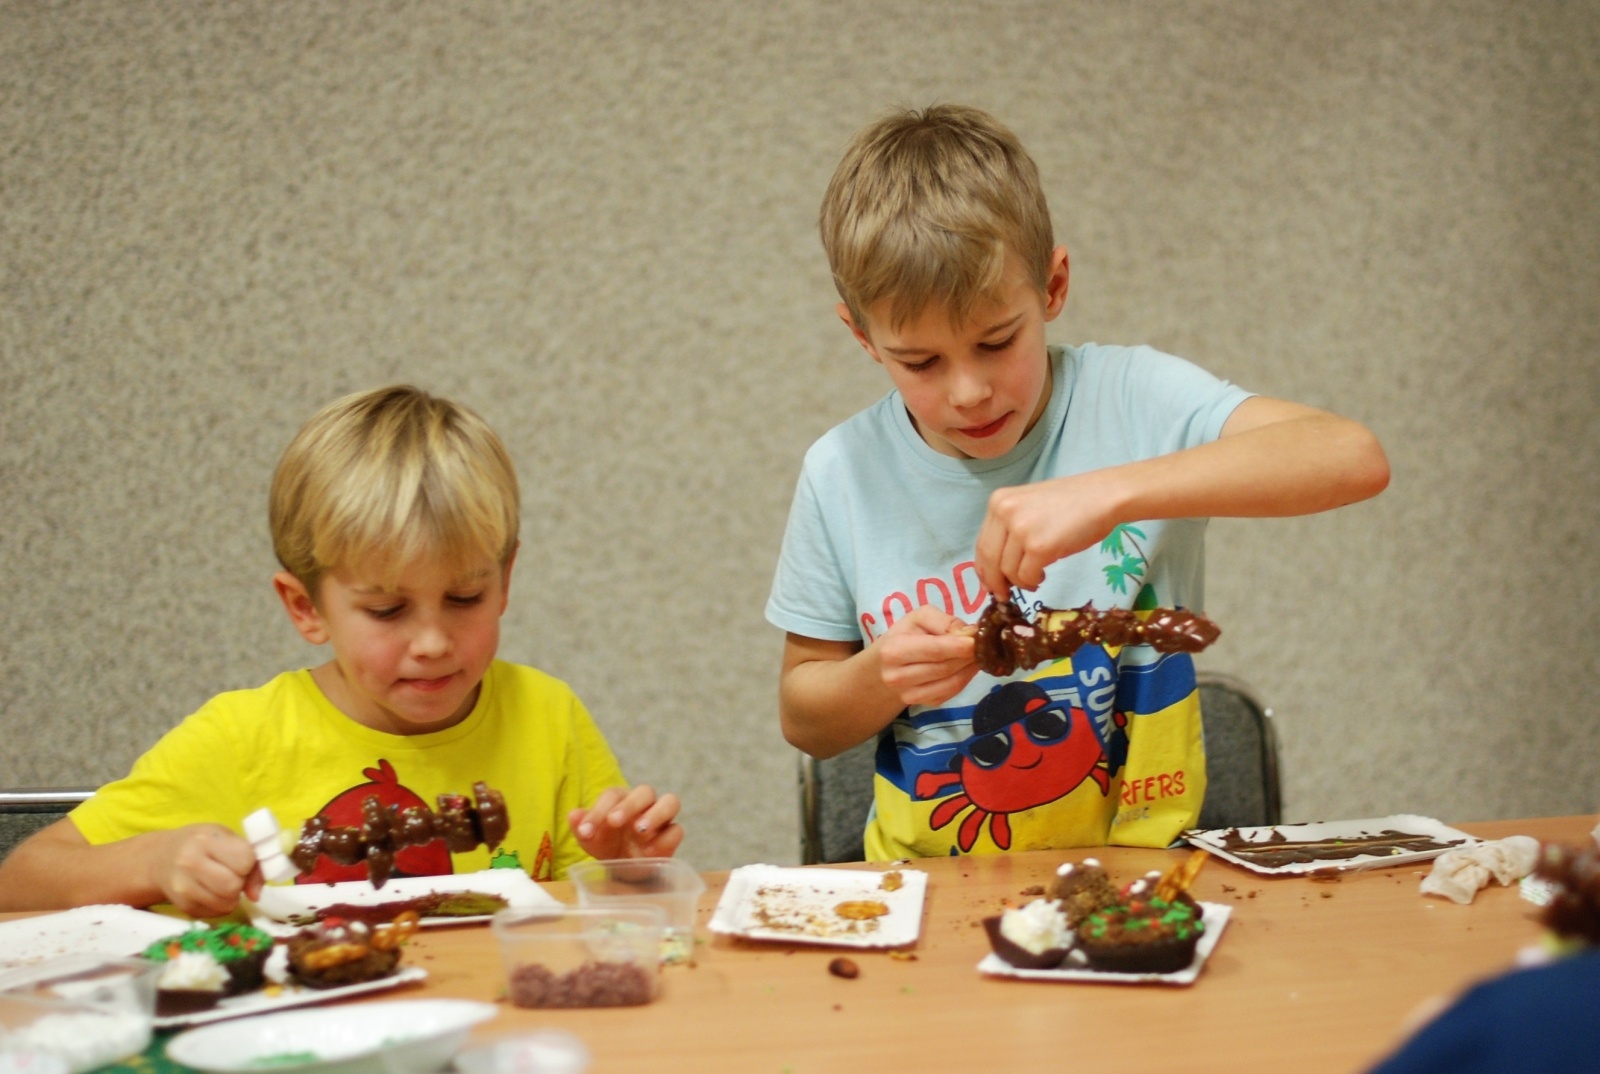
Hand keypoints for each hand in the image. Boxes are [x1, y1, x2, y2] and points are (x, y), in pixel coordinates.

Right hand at [145, 824, 261, 917]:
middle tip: (232, 873)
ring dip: (232, 896)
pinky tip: (212, 891)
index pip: (245, 860)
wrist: (161, 858)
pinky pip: (216, 913)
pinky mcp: (183, 906)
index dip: (248, 862)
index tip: (241, 858)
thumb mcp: (226, 838)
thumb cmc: (201, 844)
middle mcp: (190, 862)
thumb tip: (255, 895)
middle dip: (240, 881)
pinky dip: (221, 905)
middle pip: (233, 885)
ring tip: (223, 882)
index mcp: (206, 839)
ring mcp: (183, 887)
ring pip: (226, 903)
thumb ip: (251, 860)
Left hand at [569, 785, 684, 859]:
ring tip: (640, 830)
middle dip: (630, 805)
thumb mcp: (592, 840)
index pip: (613, 795)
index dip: (598, 811)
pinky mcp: (671, 836)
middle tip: (614, 821)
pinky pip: (676, 830)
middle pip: (645, 791)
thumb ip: (582, 827)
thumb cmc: (608, 846)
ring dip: (656, 814)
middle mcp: (644, 803)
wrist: (625, 871)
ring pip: (670, 801)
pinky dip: (665, 839)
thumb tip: (573, 815)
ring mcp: (661, 818)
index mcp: (622, 799)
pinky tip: (649, 852)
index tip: (585, 832)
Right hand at [875, 604, 979, 706]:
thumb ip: (943, 621)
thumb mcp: (918, 618)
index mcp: (895, 651)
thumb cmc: (903, 636)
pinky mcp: (923, 704)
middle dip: (968, 656)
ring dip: (970, 668)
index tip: (978, 639)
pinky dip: (966, 678)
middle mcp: (898, 677)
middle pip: (945, 667)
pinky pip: (952, 693)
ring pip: (952, 683)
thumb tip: (970, 633)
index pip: (935, 650)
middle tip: (983, 644)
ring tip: (978, 654)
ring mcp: (910, 695)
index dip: (960, 646)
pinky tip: (969, 666)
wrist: (884, 666)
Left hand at [975, 473, 1118, 593]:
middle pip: (989, 559)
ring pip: (1008, 571)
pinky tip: (1043, 575)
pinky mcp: (1039, 546)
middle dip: (995, 582)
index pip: (982, 543)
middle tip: (1004, 595)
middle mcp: (1004, 512)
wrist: (1103, 496)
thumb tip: (995, 568)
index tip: (989, 583)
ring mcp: (1021, 529)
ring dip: (1020, 581)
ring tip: (1034, 578)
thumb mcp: (1029, 507)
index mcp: (998, 501)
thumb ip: (1010, 529)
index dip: (984, 569)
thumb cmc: (1071, 503)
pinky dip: (1033, 581)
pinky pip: (1026, 576)